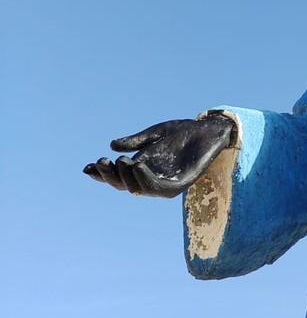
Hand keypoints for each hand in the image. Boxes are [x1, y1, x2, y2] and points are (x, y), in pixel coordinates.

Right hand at [83, 115, 234, 197]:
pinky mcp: (182, 183)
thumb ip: (136, 141)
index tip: (86, 167)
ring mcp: (167, 182)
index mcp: (144, 168)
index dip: (102, 174)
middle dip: (110, 176)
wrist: (208, 128)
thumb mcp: (155, 134)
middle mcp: (153, 178)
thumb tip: (112, 146)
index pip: (119, 176)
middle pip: (125, 185)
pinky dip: (146, 179)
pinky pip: (160, 188)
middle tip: (102, 161)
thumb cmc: (184, 131)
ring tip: (121, 161)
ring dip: (126, 178)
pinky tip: (137, 165)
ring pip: (139, 189)